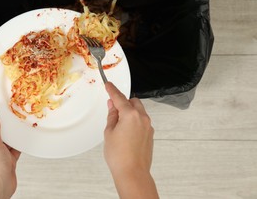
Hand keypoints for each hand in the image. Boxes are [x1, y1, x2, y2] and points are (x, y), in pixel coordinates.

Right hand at [104, 82, 157, 198]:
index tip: (108, 84)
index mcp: (130, 115)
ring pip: (138, 111)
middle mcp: (142, 118)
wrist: (132, 173)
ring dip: (129, 112)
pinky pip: (141, 121)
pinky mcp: (150, 135)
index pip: (119, 97)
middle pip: (132, 102)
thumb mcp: (109, 132)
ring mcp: (148, 126)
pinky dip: (134, 121)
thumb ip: (112, 116)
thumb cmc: (119, 156)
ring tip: (117, 123)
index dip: (112, 90)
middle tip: (112, 108)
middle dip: (123, 102)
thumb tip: (112, 106)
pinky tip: (125, 131)